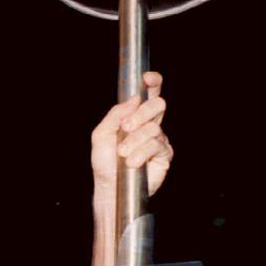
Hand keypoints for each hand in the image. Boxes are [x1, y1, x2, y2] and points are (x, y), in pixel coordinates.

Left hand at [91, 71, 171, 198]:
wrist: (109, 185)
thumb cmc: (105, 161)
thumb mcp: (102, 134)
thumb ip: (116, 114)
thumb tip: (133, 100)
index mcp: (135, 116)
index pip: (149, 94)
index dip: (152, 83)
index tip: (147, 80)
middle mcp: (149, 124)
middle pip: (157, 105)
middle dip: (141, 114)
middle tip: (126, 128)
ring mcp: (159, 139)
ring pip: (154, 128)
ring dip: (135, 141)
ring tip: (123, 153)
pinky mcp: (164, 154)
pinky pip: (156, 145)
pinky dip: (141, 153)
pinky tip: (132, 162)